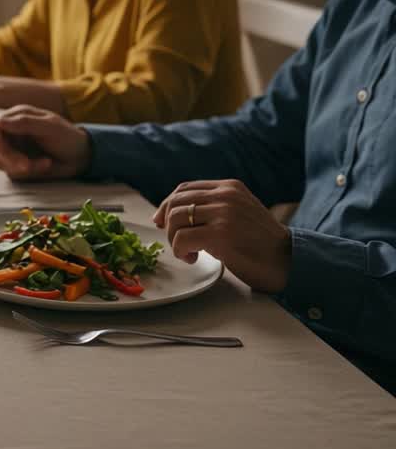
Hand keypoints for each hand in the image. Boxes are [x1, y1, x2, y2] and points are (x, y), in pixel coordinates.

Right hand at [0, 105, 91, 180]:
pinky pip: (13, 173)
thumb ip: (24, 123)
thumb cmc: (67, 137)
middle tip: (27, 166)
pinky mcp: (18, 165)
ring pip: (2, 162)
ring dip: (23, 167)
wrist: (81, 156)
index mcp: (17, 117)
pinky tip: (45, 164)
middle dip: (11, 159)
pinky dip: (30, 172)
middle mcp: (12, 132)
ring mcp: (14, 149)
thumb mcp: (49, 126)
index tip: (3, 150)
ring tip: (45, 163)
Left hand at [153, 179, 290, 292]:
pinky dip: (180, 251)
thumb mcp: (238, 212)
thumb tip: (169, 214)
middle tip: (177, 243)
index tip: (161, 222)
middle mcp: (225, 195)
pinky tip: (192, 258)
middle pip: (175, 203)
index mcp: (229, 187)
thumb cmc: (260, 243)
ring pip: (175, 219)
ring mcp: (223, 213)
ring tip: (188, 253)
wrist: (288, 261)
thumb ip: (213, 207)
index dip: (166, 205)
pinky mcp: (220, 234)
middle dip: (168, 225)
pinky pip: (182, 239)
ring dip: (174, 240)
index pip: (184, 188)